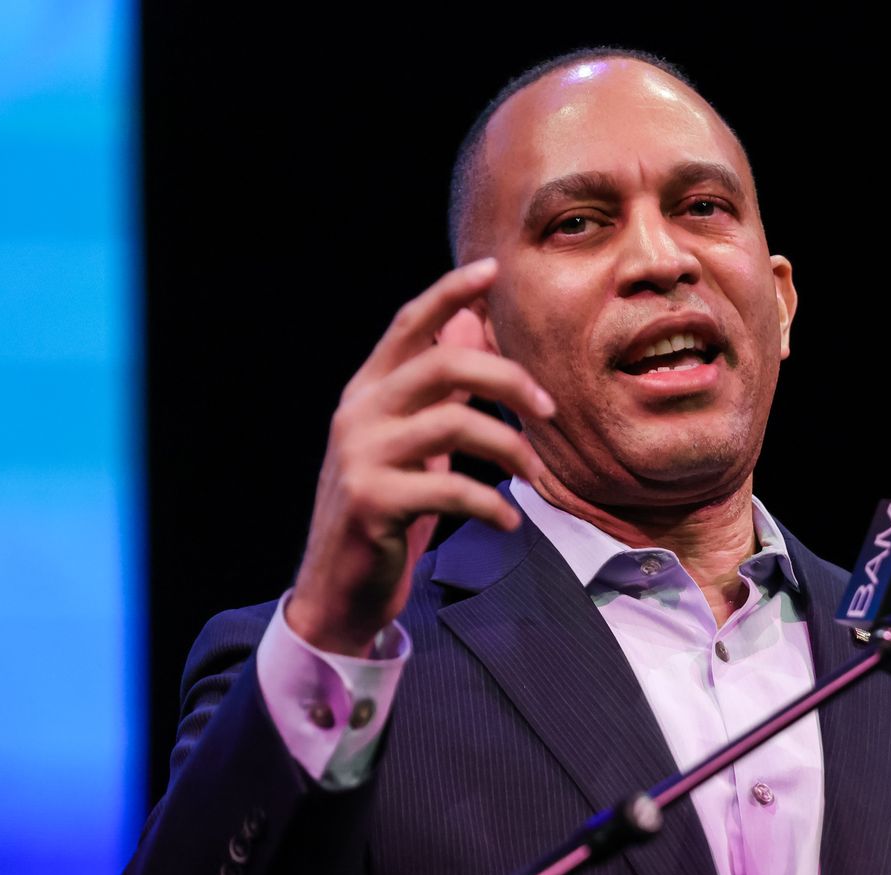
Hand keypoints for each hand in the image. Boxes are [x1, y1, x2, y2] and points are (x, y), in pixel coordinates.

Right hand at [286, 259, 555, 656]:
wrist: (340, 588)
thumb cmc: (387, 510)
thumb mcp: (411, 442)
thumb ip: (437, 389)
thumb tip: (470, 322)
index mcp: (368, 392)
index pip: (408, 325)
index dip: (448, 292)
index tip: (492, 271)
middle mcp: (358, 414)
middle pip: (443, 365)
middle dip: (508, 379)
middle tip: (550, 410)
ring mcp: (362, 456)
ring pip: (455, 424)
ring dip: (513, 449)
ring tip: (537, 479)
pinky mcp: (373, 502)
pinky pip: (453, 489)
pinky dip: (494, 506)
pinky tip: (508, 523)